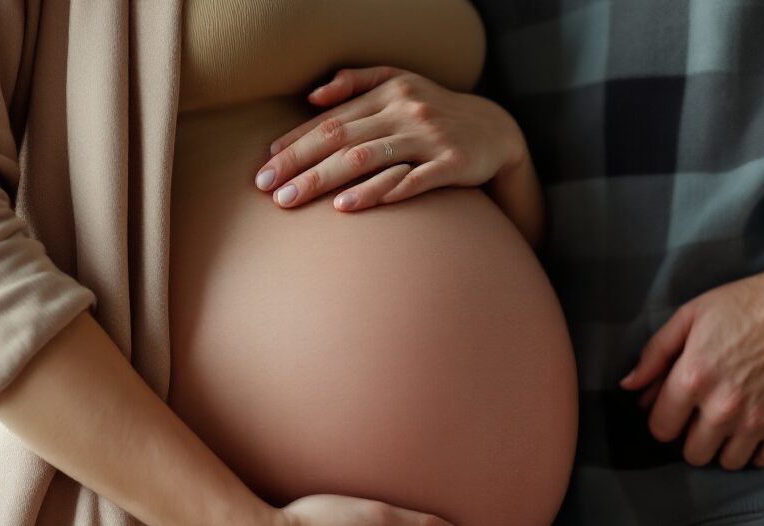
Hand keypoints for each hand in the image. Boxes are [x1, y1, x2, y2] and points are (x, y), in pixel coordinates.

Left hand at [254, 66, 530, 211]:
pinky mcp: (452, 165)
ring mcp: (429, 138)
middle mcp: (405, 111)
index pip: (331, 120)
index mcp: (388, 92)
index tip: (266, 165)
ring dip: (326, 181)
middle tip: (269, 190)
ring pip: (368, 159)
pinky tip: (348, 205)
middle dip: (300, 165)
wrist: (497, 131)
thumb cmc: (436, 111)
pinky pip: (410, 180)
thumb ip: (357, 82)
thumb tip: (313, 96)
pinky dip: (378, 192)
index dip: (296, 142)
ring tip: (295, 200)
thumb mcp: (401, 83)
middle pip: (342, 140)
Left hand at [618, 250, 763, 469]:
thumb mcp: (692, 315)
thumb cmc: (749, 304)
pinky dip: (757, 450)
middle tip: (704, 417)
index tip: (675, 411)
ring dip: (724, 447)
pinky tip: (756, 428)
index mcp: (693, 378)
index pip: (660, 429)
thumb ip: (655, 353)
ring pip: (727, 463)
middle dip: (692, 437)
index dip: (664, 420)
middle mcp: (723, 407)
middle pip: (693, 454)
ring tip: (731, 422)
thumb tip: (630, 386)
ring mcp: (758, 420)